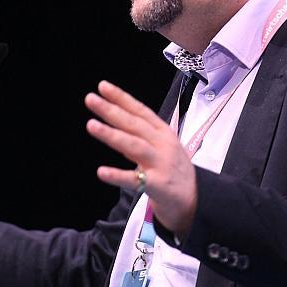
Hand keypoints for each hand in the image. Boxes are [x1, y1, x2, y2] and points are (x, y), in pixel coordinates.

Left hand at [85, 80, 196, 235]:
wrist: (195, 199)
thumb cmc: (174, 170)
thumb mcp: (163, 145)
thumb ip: (140, 134)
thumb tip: (114, 119)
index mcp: (163, 132)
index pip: (140, 110)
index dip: (122, 98)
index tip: (103, 86)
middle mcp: (162, 144)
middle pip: (134, 124)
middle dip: (111, 110)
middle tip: (91, 99)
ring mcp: (161, 164)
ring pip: (133, 145)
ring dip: (111, 135)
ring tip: (91, 125)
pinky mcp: (157, 185)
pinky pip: (134, 180)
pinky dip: (117, 175)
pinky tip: (101, 171)